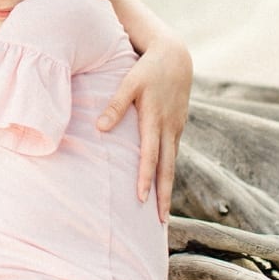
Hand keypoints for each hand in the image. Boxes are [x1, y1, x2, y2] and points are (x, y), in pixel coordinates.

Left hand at [97, 34, 191, 221]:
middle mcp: (169, 128)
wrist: (176, 58)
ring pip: (172, 164)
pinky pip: (173, 155)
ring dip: (168, 188)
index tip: (142, 199)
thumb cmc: (147, 70)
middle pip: (167, 169)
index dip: (146, 178)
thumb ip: (114, 105)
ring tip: (163, 212)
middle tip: (161, 221)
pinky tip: (164, 185)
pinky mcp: (178, 127)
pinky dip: (169, 172)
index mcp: (154, 120)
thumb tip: (100, 127)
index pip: (150, 156)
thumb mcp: (129, 82)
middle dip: (163, 195)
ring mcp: (176, 129)